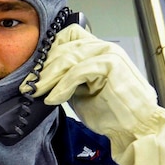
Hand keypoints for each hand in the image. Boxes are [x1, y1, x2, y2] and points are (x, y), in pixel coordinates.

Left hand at [33, 24, 161, 159]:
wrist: (136, 128)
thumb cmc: (113, 112)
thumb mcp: (82, 91)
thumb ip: (67, 79)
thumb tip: (41, 79)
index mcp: (98, 50)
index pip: (68, 36)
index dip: (49, 49)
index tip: (33, 70)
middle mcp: (103, 47)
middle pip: (63, 46)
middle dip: (42, 68)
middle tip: (27, 85)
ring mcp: (109, 54)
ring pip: (68, 58)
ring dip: (48, 78)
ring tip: (36, 93)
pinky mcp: (111, 65)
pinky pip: (77, 71)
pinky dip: (61, 86)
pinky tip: (53, 99)